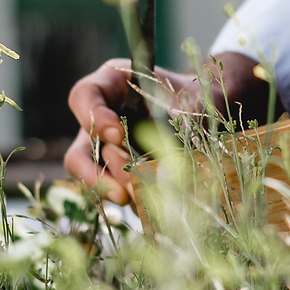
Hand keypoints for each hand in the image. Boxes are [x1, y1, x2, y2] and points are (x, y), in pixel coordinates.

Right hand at [64, 50, 264, 201]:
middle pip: (81, 147)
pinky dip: (131, 199)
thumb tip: (166, 169)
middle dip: (104, 171)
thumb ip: (181, 123)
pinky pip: (112, 190)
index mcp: (112, 83)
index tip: (118, 135)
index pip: (84, 96)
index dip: (93, 116)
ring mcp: (103, 147)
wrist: (208, 112)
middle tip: (127, 187)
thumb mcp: (193, 100)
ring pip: (94, 174)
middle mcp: (101, 117)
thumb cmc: (196, 96)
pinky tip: (151, 206)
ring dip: (117, 188)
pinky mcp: (116, 172)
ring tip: (145, 198)